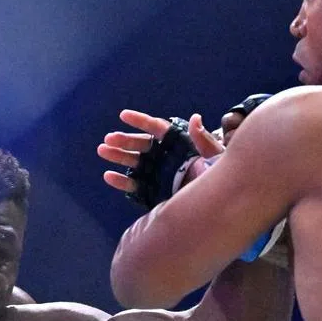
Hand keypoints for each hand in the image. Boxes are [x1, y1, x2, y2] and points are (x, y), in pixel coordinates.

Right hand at [98, 111, 224, 194]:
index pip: (157, 128)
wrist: (216, 204)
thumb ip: (204, 140)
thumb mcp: (216, 157)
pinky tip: (108, 176)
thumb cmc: (219, 176)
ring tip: (102, 151)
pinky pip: (134, 185)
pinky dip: (121, 182)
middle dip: (124, 140)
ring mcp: (156, 174)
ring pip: (134, 162)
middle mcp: (164, 157)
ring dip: (117, 156)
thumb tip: (195, 118)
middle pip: (141, 144)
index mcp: (178, 143)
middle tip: (108, 139)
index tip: (124, 116)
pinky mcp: (152, 191)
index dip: (140, 120)